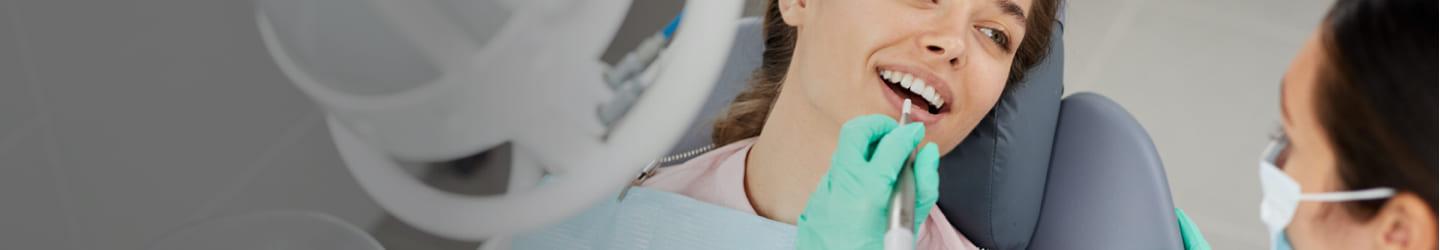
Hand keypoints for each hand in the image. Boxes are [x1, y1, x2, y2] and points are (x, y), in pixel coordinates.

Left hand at [796, 114, 940, 249]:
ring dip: (866, 148)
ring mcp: (824, 192)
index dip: (907, 133)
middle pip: (856, 131)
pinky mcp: (815, 200)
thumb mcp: (910, 225)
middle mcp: (842, 186)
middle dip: (878, 125)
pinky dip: (855, 171)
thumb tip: (928, 153)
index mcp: (869, 192)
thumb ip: (923, 186)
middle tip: (895, 135)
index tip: (916, 132)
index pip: (890, 145)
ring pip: (844, 152)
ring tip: (886, 162)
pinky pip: (837, 173)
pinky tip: (868, 187)